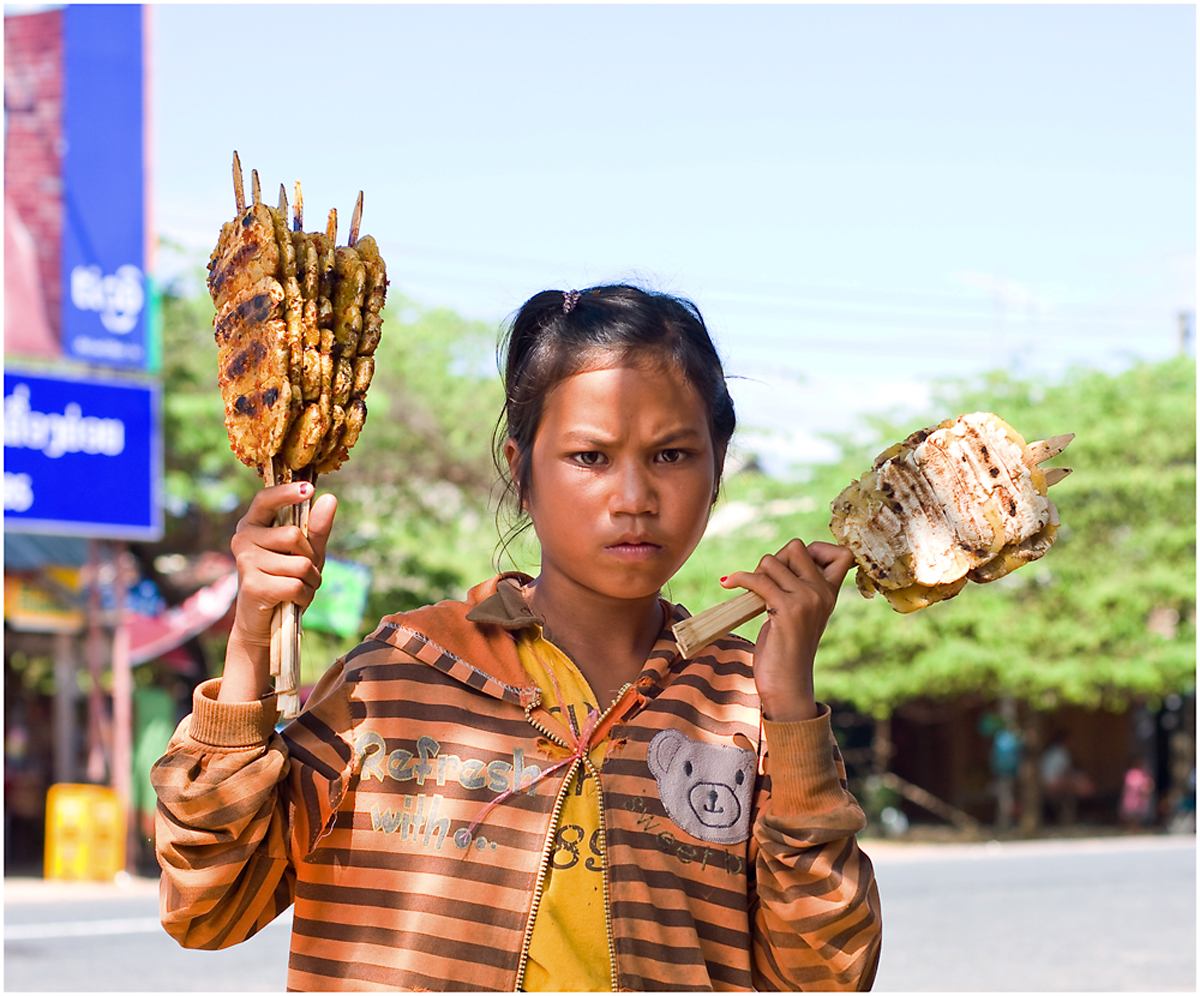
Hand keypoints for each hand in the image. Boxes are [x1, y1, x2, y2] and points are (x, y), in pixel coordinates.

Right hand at [219, 482, 337, 702]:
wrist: (264, 623)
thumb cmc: (285, 580)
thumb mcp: (307, 552)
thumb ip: (317, 527)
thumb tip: (330, 498)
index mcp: (253, 524)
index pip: (266, 499)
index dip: (287, 492)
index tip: (309, 488)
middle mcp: (243, 538)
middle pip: (295, 535)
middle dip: (311, 558)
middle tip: (303, 573)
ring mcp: (245, 561)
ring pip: (300, 563)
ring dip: (310, 581)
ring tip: (296, 588)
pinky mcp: (252, 585)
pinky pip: (296, 584)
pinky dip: (304, 596)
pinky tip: (292, 601)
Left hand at [720, 539, 854, 722]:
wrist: (788, 686)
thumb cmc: (787, 650)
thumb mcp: (800, 614)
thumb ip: (798, 587)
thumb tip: (774, 559)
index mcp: (831, 594)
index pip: (841, 552)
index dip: (817, 548)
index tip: (794, 565)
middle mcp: (823, 593)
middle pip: (796, 546)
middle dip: (775, 559)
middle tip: (766, 585)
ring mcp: (807, 600)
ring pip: (772, 560)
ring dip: (756, 573)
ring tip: (754, 596)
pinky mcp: (787, 609)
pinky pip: (758, 579)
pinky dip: (739, 578)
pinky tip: (728, 583)